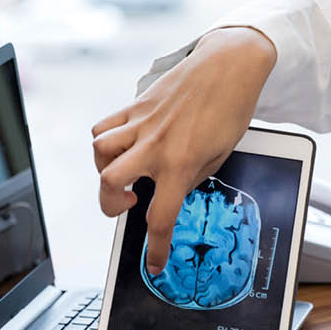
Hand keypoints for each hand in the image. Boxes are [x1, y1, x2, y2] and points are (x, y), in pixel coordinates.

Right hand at [91, 27, 276, 273]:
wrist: (228, 66)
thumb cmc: (231, 110)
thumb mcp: (219, 156)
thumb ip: (190, 178)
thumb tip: (170, 192)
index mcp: (181, 164)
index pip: (160, 218)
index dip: (155, 248)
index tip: (153, 263)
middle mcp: (155, 146)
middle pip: (109, 184)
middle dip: (110, 205)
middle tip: (128, 205)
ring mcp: (141, 124)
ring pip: (99, 153)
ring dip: (105, 169)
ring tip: (124, 172)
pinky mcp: (136, 106)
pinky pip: (103, 127)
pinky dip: (104, 140)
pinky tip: (121, 146)